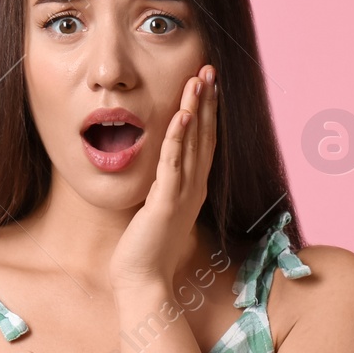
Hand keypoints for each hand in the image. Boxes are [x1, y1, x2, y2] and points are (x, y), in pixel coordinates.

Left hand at [108, 63, 217, 289]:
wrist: (143, 282)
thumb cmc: (145, 251)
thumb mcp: (155, 211)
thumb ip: (161, 188)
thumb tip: (156, 171)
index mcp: (191, 189)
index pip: (203, 143)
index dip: (207, 112)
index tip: (207, 85)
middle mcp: (193, 189)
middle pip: (205, 137)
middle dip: (207, 102)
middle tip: (210, 70)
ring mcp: (183, 195)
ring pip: (193, 144)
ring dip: (197, 110)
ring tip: (199, 80)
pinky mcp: (166, 204)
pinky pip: (174, 164)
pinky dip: (178, 138)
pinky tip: (182, 115)